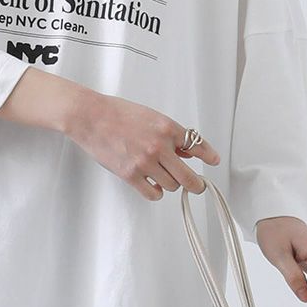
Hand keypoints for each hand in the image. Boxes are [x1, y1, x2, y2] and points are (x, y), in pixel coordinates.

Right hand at [61, 89, 220, 198]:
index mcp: (167, 128)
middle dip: (196, 184)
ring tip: (162, 177)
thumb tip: (186, 151)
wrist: (92, 117)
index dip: (209, 156)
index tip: (214, 161)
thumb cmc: (117, 114)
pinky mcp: (130, 175)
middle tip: (197, 186)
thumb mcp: (151, 117)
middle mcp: (159, 146)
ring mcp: (145, 162)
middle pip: (188, 176)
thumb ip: (170, 135)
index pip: (197, 145)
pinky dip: (156, 192)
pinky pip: (153, 193)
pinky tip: (152, 185)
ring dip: (170, 184)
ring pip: (171, 186)